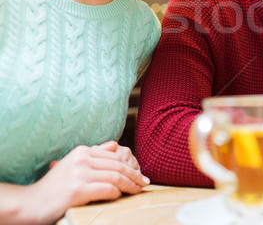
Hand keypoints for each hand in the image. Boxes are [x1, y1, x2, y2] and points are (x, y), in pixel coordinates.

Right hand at [29, 142, 148, 220]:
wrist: (31, 203)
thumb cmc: (54, 187)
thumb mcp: (74, 164)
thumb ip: (94, 154)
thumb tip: (115, 145)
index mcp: (82, 151)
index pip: (115, 156)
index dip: (131, 165)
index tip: (141, 174)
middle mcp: (82, 158)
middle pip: (118, 165)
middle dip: (135, 175)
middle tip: (145, 183)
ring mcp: (79, 173)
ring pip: (116, 177)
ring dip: (130, 185)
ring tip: (137, 191)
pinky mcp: (77, 189)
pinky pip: (107, 189)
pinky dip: (117, 193)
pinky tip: (120, 196)